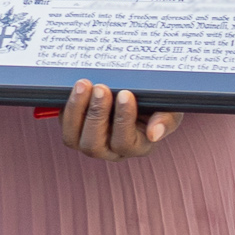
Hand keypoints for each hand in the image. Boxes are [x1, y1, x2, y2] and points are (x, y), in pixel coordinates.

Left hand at [57, 80, 178, 161]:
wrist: (141, 92)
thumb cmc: (158, 103)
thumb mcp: (170, 108)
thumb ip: (166, 120)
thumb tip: (154, 133)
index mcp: (135, 147)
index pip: (124, 142)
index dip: (123, 120)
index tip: (125, 94)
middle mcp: (110, 150)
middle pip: (94, 145)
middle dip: (97, 114)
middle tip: (102, 88)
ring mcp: (89, 140)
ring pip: (73, 138)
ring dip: (77, 110)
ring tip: (85, 85)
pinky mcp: (74, 128)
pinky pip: (65, 123)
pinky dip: (68, 106)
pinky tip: (77, 88)